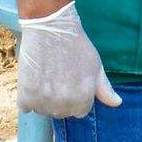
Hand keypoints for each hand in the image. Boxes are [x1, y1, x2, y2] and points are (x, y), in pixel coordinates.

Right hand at [17, 1, 121, 118]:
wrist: (51, 28)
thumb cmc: (76, 46)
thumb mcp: (96, 66)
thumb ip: (104, 89)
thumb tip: (117, 103)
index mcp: (83, 99)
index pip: (79, 112)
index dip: (76, 97)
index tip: (71, 82)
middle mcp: (63, 104)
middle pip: (61, 113)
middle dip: (60, 100)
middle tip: (58, 77)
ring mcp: (43, 100)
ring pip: (42, 110)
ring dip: (43, 100)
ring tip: (46, 77)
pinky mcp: (25, 94)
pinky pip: (25, 107)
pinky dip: (27, 97)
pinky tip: (34, 80)